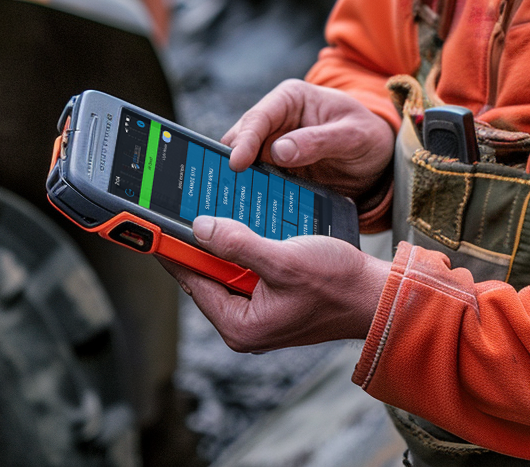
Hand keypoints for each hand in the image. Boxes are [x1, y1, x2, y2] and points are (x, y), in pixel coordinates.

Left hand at [161, 217, 390, 350]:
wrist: (376, 295)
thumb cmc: (336, 284)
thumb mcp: (283, 260)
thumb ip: (237, 244)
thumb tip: (199, 227)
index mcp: (239, 324)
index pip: (191, 279)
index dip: (172, 249)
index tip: (154, 224)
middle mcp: (245, 323)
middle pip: (208, 273)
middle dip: (202, 240)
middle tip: (191, 205)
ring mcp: (260, 312)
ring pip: (229, 267)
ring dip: (228, 240)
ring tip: (219, 208)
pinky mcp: (275, 298)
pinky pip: (250, 267)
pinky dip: (247, 245)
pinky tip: (250, 221)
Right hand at [222, 80, 394, 198]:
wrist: (378, 158)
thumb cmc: (368, 135)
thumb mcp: (353, 135)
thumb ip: (319, 140)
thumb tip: (279, 151)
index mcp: (291, 98)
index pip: (259, 117)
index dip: (244, 140)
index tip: (237, 164)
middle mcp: (275, 120)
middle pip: (242, 140)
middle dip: (231, 162)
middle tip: (223, 188)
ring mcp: (272, 146)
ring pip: (245, 164)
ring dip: (239, 182)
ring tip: (229, 204)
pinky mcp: (276, 171)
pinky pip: (257, 182)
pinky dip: (252, 194)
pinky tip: (246, 211)